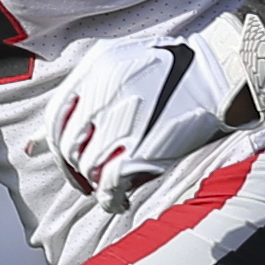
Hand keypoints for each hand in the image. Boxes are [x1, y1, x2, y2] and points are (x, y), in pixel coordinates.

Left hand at [40, 33, 231, 213]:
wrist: (220, 72)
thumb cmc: (178, 68)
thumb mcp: (122, 62)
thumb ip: (86, 92)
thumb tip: (44, 138)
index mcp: (94, 70)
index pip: (55, 118)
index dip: (57, 145)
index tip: (68, 158)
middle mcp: (100, 95)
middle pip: (69, 146)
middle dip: (76, 168)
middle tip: (90, 178)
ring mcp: (118, 124)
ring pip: (88, 168)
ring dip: (96, 184)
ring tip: (111, 189)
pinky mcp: (138, 151)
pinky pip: (109, 186)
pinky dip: (110, 200)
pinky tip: (119, 201)